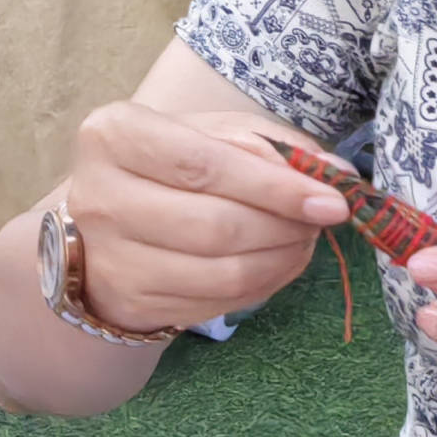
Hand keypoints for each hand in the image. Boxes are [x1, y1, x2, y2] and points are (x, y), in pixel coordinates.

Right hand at [61, 98, 349, 330]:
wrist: (103, 224)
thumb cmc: (164, 165)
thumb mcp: (208, 134)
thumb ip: (270, 146)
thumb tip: (337, 175)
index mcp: (114, 136)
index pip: (203, 166)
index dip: (274, 187)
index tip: (331, 201)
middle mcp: (99, 197)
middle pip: (215, 224)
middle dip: (284, 226)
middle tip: (321, 221)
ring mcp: (111, 257)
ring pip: (221, 271)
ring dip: (281, 260)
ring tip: (304, 240)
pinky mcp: (131, 301)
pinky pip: (217, 302)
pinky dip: (263, 285)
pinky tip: (276, 263)